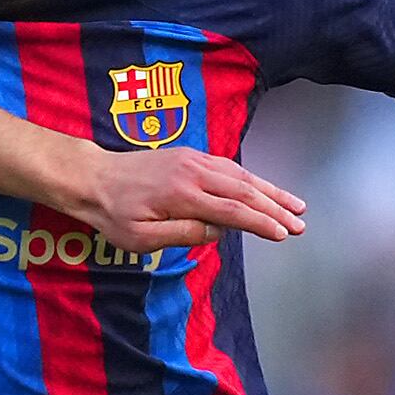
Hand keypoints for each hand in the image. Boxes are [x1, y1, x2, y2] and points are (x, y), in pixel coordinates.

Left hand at [64, 147, 308, 251]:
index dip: (261, 223)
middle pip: (245, 190)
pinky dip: (252, 179)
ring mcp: (194, 160)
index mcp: (183, 195)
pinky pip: (229, 167)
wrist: (93, 177)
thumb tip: (217, 231)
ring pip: (242, 175)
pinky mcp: (191, 156)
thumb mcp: (141, 238)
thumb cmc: (113, 214)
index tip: (283, 234)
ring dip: (270, 191)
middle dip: (276, 208)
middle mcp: (194, 172)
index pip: (233, 211)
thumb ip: (182, 234)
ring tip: (295, 206)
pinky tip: (265, 190)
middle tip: (301, 224)